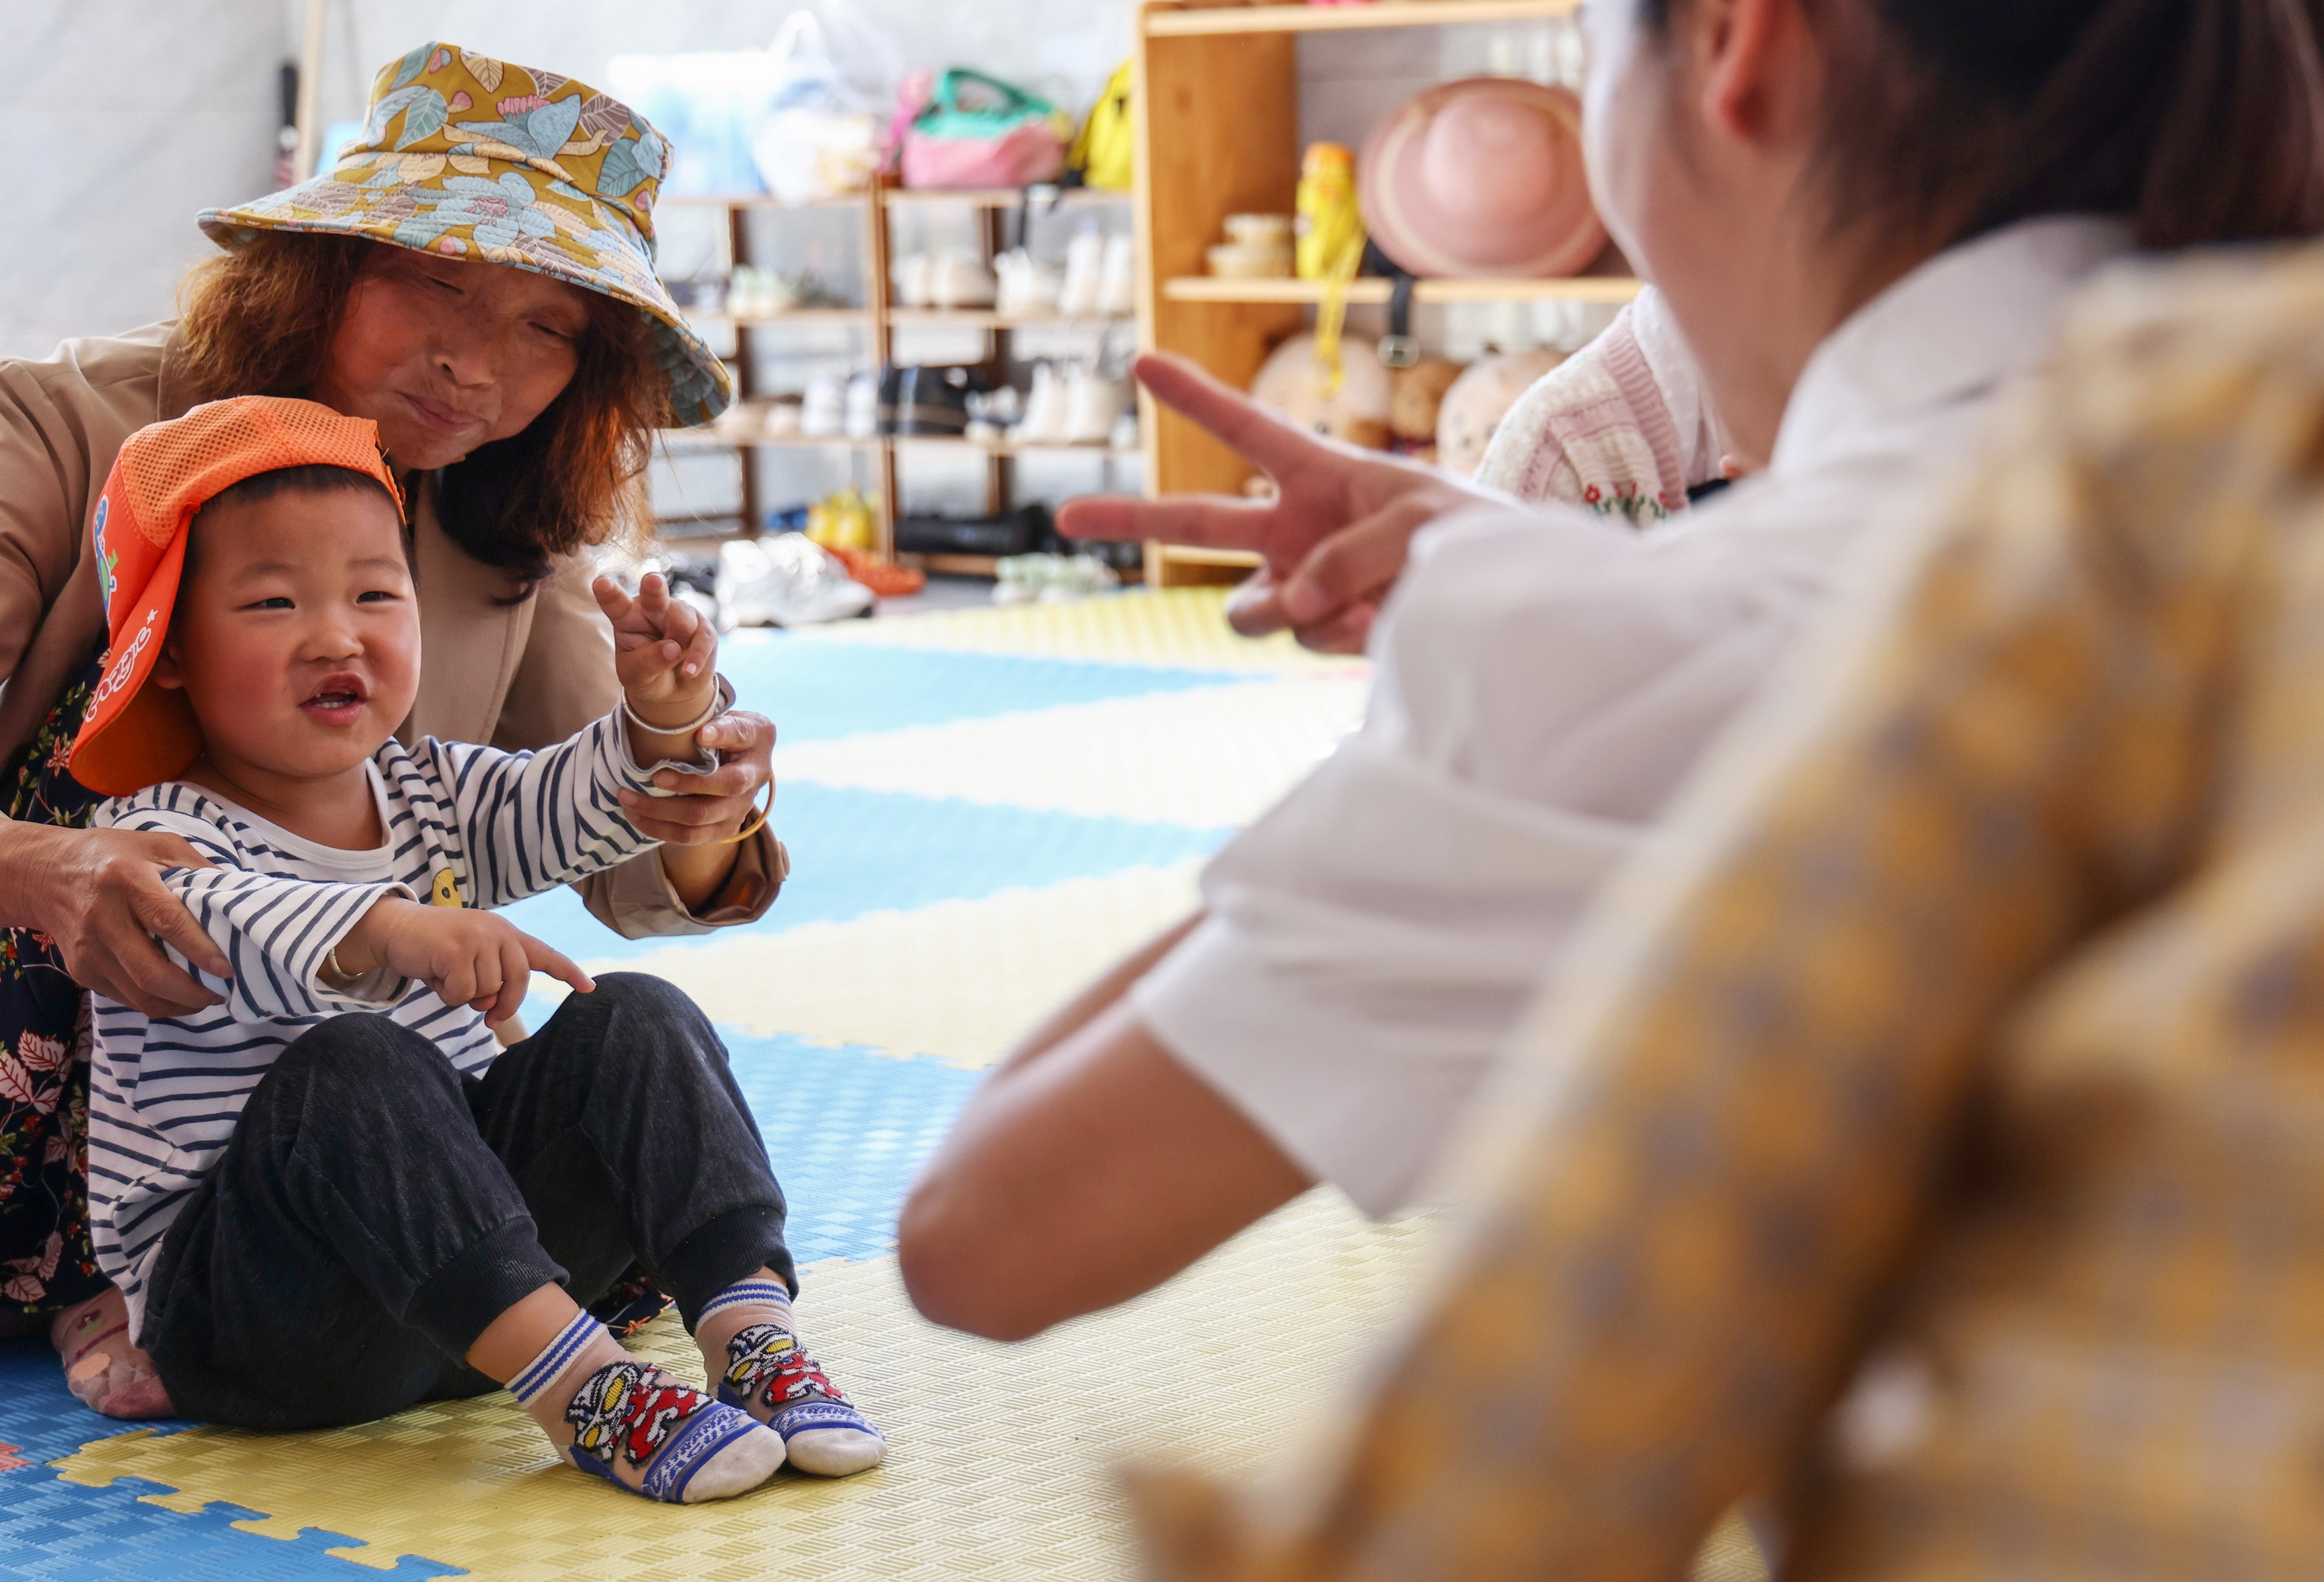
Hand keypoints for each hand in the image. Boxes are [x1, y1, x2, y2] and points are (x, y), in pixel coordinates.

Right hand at [0, 819, 228, 1017]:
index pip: (167, 921)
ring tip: (208, 998)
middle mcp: (103, 918)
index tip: (227, 968)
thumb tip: (239, 899)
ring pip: (139, 994)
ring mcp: (88, 950)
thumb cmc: (113, 855)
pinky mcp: (81, 970)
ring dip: (180, 1005)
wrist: (43, 873)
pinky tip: (179, 995)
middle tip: (224, 991)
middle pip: (151, 971)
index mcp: (126, 879)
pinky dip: (157, 1003)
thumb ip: (199, 870)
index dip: (200, 949)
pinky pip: (125, 998)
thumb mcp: (158, 845)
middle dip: (193, 992)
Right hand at [341, 896, 592, 1026]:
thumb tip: (492, 1007)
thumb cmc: (435, 951)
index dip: (568, 972)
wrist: (396, 928)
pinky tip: (434, 975)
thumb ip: (490, 982)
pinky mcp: (457, 948)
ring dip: (464, 995)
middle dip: (504, 1004)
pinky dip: (447, 994)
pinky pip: (463, 992)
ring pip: (486, 990)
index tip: (590, 987)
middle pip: (517, 980)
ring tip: (446, 975)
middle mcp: (498, 931)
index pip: (544, 954)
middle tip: (488, 1018)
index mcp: (506, 934)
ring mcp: (478, 937)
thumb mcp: (469, 963)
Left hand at [593, 572, 717, 727]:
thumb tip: (673, 648)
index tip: (601, 583)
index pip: (615, 602)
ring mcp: (679, 613)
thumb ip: (648, 662)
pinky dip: (697, 657)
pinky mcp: (702, 626)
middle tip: (653, 581)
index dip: (608, 592)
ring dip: (680, 645)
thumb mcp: (637, 675)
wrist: (676, 689)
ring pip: (683, 621)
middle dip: (654, 585)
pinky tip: (689, 671)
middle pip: (653, 592)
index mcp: (627, 616)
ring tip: (674, 661)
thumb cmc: (648, 676)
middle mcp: (652, 608)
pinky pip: (702, 637)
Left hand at [613, 709, 774, 847]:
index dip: (718, 744)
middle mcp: (752, 787)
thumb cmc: (732, 733)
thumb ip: (724, 725)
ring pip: (695, 823)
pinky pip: (689, 837)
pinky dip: (658, 829)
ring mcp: (737, 813)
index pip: (739, 751)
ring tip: (628, 800)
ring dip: (657, 814)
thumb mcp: (736, 720)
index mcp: (755, 754)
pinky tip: (637, 816)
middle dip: (676, 788)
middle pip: (711, 800)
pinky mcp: (722, 829)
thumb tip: (701, 734)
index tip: (697, 737)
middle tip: (647, 776)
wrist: (745, 760)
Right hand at [1055, 352, 1504, 651]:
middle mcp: (1295, 530)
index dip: (1194, 397)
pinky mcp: (1322, 632)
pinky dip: (1338, 635)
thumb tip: (1291, 609)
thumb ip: (1347, 556)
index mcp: (1319, 474)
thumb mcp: (1421, 523)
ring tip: (1355, 609)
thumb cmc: (1472, 536)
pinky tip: (1381, 627)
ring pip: (1252, 608)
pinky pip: (1301, 638)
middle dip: (1128, 520)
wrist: (1506, 605)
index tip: (1141, 361)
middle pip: (1195, 525)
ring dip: (1293, 610)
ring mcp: (1302, 585)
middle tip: (1065, 514)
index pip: (1245, 430)